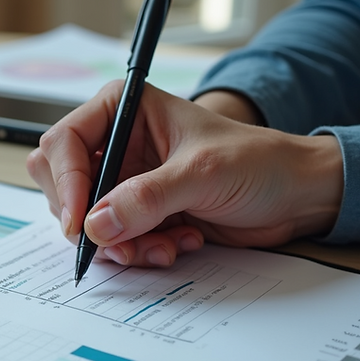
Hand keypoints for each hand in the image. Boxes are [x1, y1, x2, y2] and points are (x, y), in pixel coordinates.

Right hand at [26, 81, 343, 266]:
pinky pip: (111, 240)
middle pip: (63, 183)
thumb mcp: (202, 173)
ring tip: (163, 246)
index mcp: (125, 109)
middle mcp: (117, 143)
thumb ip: (147, 198)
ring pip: (85, 219)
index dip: (67, 182)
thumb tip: (96, 225)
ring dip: (119, 242)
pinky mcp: (137, 213)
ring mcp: (125, 181)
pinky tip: (176, 243)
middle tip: (117, 242)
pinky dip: (137, 251)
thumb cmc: (259, 163)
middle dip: (88, 219)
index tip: (80, 223)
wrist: (296, 197)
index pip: (65, 142)